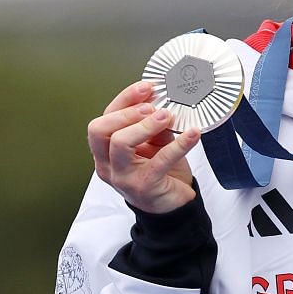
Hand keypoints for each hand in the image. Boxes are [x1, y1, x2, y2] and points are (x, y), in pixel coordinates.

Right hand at [88, 80, 201, 213]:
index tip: (146, 87)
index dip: (123, 100)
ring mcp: (123, 177)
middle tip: (152, 106)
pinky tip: (193, 134)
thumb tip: (162, 99)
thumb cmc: (160, 173)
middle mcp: (107, 165)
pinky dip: (178, 145)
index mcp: (105, 152)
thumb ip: (153, 125)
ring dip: (144, 125)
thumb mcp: (154, 144)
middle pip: (99, 130)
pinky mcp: (145, 187)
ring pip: (120, 143)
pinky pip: (159, 161)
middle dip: (126, 112)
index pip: (103, 120)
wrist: (173, 206)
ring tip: (167, 116)